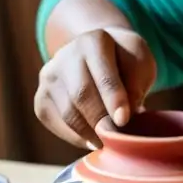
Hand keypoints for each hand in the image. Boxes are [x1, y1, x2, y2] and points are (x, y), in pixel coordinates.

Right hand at [34, 26, 156, 148]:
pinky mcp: (41, 100)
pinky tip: (93, 138)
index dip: (113, 99)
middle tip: (116, 138)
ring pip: (67, 114)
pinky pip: (57, 125)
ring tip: (108, 141)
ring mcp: (49, 78)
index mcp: (93, 41)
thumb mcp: (141, 63)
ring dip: (90, 133)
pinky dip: (76, 138)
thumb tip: (121, 117)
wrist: (100, 56)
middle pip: (80, 95)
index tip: (123, 120)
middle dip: (100, 120)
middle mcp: (65, 56)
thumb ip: (136, 85)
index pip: (103, 75)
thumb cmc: (126, 62)